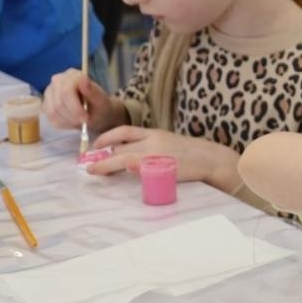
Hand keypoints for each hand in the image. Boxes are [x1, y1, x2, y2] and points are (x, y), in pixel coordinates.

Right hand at [42, 69, 119, 130]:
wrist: (96, 113)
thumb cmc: (100, 106)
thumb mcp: (101, 101)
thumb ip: (93, 92)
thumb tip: (83, 80)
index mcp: (73, 74)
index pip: (66, 92)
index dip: (75, 108)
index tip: (85, 119)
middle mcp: (57, 80)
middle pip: (58, 103)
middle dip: (72, 116)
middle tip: (84, 121)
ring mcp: (49, 92)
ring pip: (53, 112)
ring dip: (68, 121)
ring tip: (80, 120)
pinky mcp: (46, 103)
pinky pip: (50, 117)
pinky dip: (63, 123)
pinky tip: (72, 121)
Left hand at [88, 125, 239, 192]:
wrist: (212, 159)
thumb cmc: (191, 154)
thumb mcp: (168, 143)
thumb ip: (150, 147)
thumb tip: (131, 159)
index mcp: (154, 134)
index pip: (125, 131)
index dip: (107, 137)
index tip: (96, 145)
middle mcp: (153, 142)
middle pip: (120, 147)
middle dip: (102, 156)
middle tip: (88, 165)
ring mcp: (158, 155)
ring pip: (126, 158)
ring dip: (107, 165)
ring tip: (93, 171)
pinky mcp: (165, 168)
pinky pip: (143, 169)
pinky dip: (131, 169)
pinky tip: (124, 171)